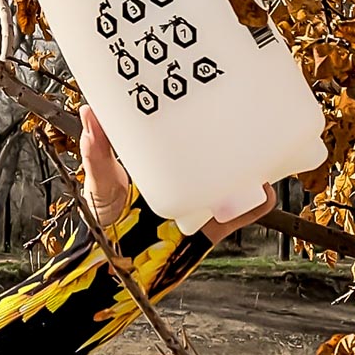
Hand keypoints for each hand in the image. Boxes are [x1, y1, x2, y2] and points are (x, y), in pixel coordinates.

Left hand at [78, 105, 276, 241]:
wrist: (112, 268)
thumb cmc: (104, 221)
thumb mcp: (99, 180)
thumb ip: (97, 151)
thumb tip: (90, 112)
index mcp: (161, 163)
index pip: (181, 133)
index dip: (194, 112)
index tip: (204, 87)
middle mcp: (185, 179)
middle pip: (214, 153)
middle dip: (231, 134)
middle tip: (240, 109)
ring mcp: (201, 202)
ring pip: (234, 178)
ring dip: (249, 164)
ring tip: (258, 145)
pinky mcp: (211, 227)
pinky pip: (240, 213)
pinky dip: (256, 203)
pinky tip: (263, 189)